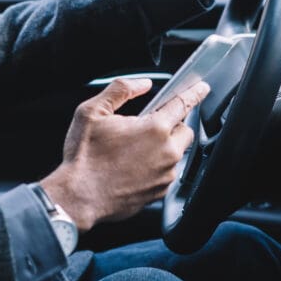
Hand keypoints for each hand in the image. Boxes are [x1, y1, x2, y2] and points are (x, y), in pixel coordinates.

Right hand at [40, 78, 210, 231]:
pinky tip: (132, 167)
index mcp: (154, 128)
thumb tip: (141, 84)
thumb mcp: (92, 111)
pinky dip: (156, 167)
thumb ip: (120, 90)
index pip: (182, 104)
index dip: (194, 93)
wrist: (78, 196)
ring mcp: (165, 175)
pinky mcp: (159, 192)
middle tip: (147, 127)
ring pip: (176, 154)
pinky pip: (166, 174)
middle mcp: (166, 152)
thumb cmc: (84, 156)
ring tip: (133, 150)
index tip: (202, 88)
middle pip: (185, 131)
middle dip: (172, 125)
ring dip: (163, 147)